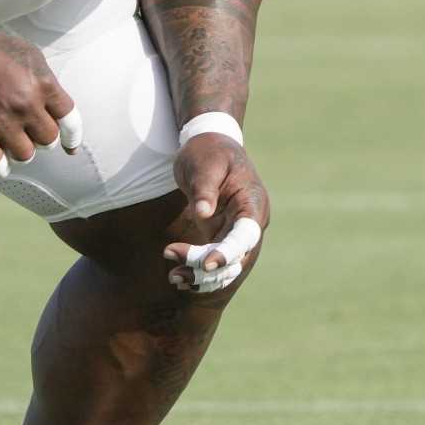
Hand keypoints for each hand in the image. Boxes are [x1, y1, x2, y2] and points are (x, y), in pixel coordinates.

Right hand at [0, 25, 79, 174]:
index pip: (70, 120)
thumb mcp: (28, 53)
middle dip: (41, 136)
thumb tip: (55, 106)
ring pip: (25, 155)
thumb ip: (46, 80)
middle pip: (48, 140)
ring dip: (21, 149)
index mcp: (42, 84)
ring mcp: (1, 122)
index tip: (70, 146)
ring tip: (12, 140)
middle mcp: (25, 106)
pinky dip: (0, 166)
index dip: (72, 136)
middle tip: (30, 131)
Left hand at [164, 135, 269, 292]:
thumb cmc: (209, 151)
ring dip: (202, 277)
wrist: (209, 146)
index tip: (207, 265)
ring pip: (226, 266)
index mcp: (252, 203)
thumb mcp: (206, 163)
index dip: (229, 253)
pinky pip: (214, 261)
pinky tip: (178, 277)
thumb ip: (205, 188)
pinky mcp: (221, 236)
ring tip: (174, 278)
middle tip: (171, 258)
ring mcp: (236, 232)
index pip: (246, 235)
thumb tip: (203, 213)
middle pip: (235, 256)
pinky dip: (198, 272)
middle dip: (206, 267)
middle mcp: (249, 222)